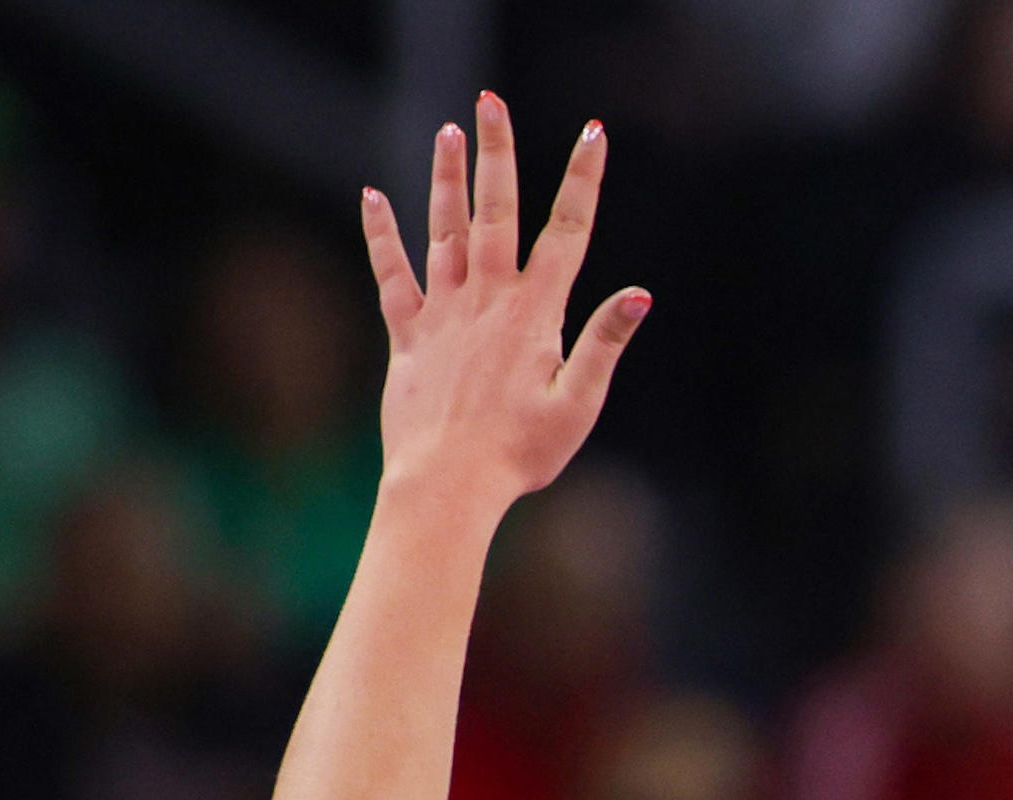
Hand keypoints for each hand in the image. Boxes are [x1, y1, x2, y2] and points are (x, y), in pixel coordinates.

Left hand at [361, 97, 646, 526]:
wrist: (448, 483)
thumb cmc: (522, 453)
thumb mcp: (580, 404)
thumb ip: (604, 343)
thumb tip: (639, 294)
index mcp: (535, 315)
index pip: (566, 233)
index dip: (583, 180)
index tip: (594, 134)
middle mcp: (487, 301)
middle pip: (495, 212)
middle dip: (498, 153)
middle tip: (493, 103)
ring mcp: (443, 313)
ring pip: (444, 230)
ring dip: (447, 178)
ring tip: (450, 131)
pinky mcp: (409, 335)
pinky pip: (393, 274)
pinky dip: (382, 234)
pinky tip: (374, 197)